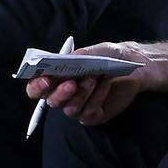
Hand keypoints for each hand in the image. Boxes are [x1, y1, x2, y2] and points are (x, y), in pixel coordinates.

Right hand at [25, 41, 154, 124]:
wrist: (131, 64)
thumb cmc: (106, 56)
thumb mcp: (90, 52)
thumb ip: (73, 58)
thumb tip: (61, 63)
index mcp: (57, 79)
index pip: (37, 89)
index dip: (36, 87)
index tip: (44, 80)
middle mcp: (65, 95)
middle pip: (52, 102)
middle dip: (60, 93)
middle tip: (71, 83)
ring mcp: (79, 107)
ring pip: (70, 109)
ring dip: (81, 93)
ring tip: (93, 77)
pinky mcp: (94, 115)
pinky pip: (89, 113)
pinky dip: (97, 97)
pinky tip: (105, 83)